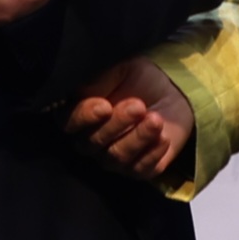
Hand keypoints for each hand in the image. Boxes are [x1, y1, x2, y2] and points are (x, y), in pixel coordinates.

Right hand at [66, 56, 193, 179]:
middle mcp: (90, 140)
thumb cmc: (137, 78)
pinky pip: (139, 170)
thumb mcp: (117, 69)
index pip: (68, 122)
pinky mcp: (138, 169)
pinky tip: (164, 137)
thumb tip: (80, 92)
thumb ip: (96, 81)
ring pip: (116, 157)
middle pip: (92, 143)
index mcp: (79, 113)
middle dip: (117, 124)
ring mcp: (113, 158)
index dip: (84, 117)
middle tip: (138, 106)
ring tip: (156, 119)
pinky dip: (152, 154)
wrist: (169, 92)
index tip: (105, 106)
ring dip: (138, 137)